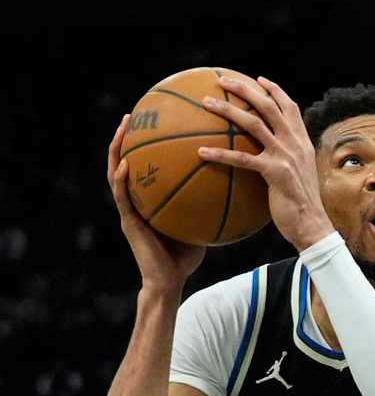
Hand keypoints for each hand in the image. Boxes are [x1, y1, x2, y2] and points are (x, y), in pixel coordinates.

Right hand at [107, 115, 204, 289]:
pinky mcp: (128, 221)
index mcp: (149, 198)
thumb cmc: (186, 255)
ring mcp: (129, 209)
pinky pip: (122, 197)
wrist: (169, 281)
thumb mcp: (200, 222)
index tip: (156, 120)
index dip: (147, 144)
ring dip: (117, 149)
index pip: (147, 165)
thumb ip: (209, 203)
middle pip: (127, 161)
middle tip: (133, 113)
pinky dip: (122, 179)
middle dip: (127, 137)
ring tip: (122, 128)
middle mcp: (136, 199)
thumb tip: (236, 183)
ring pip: (116, 172)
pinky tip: (126, 164)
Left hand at [196, 76, 333, 251]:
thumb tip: (267, 158)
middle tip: (222, 81)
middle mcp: (295, 144)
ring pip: (253, 123)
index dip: (275, 90)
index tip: (259, 79)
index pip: (290, 107)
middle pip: (268, 106)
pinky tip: (201, 152)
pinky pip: (242, 158)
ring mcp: (285, 156)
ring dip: (228, 110)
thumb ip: (287, 160)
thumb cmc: (301, 205)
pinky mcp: (274, 172)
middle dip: (244, 89)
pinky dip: (220, 154)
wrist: (312, 224)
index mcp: (302, 142)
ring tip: (207, 103)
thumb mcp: (299, 176)